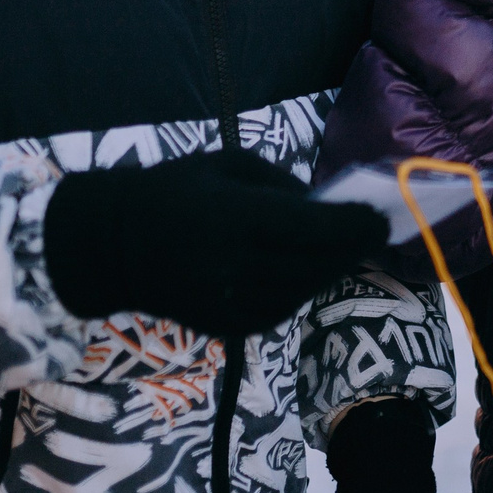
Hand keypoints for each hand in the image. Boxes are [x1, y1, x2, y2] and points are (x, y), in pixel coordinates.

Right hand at [43, 148, 389, 338]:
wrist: (111, 245)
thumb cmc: (174, 191)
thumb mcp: (228, 166)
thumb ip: (282, 186)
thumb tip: (330, 208)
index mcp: (234, 219)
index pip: (316, 228)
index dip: (356, 224)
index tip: (382, 215)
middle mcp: (233, 265)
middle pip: (317, 263)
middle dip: (353, 247)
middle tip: (376, 230)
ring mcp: (229, 302)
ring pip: (304, 289)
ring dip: (331, 268)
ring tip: (347, 247)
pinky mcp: (224, 326)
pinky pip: (282, 308)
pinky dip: (302, 288)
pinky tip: (308, 270)